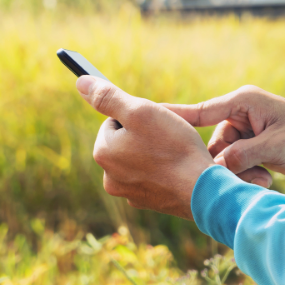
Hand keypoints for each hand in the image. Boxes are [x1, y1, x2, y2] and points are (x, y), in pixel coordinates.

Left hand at [76, 76, 214, 219]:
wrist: (203, 190)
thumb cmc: (173, 147)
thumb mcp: (140, 112)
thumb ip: (108, 97)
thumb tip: (81, 82)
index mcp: (103, 153)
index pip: (113, 121)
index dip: (136, 117)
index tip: (154, 123)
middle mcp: (109, 177)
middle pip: (124, 141)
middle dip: (143, 135)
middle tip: (166, 138)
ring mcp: (129, 192)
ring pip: (138, 158)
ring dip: (153, 152)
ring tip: (173, 153)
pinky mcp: (147, 201)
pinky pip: (151, 176)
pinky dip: (161, 170)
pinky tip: (176, 169)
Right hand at [164, 86, 284, 187]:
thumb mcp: (276, 146)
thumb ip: (242, 156)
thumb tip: (213, 169)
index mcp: (242, 102)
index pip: (200, 110)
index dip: (175, 117)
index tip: (151, 121)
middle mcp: (240, 115)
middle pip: (210, 140)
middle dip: (217, 160)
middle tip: (228, 176)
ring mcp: (245, 131)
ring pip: (221, 154)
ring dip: (233, 170)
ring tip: (259, 176)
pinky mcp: (251, 146)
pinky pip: (234, 161)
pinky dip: (242, 172)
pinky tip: (262, 176)